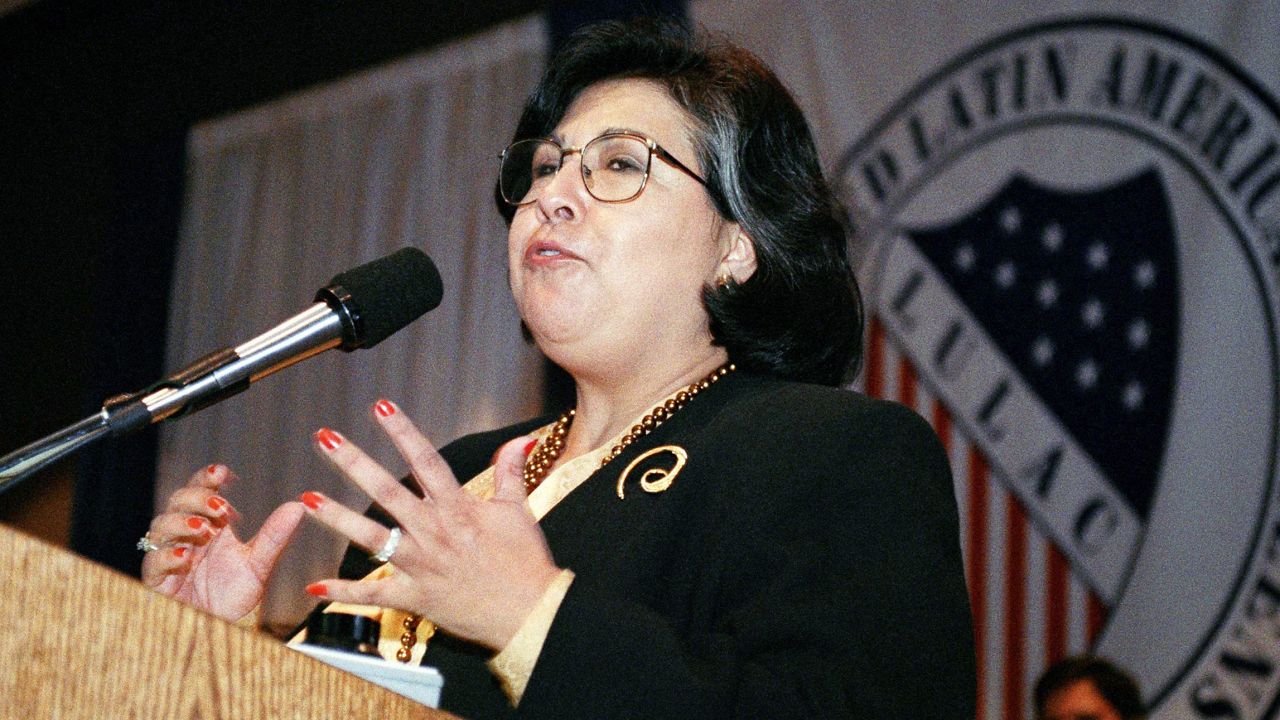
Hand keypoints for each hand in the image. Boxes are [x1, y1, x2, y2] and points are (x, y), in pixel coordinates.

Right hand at [141, 464, 304, 621]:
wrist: (224, 632)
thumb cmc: (237, 596)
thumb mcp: (259, 564)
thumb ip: (274, 536)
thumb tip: (298, 506)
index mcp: (211, 526)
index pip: (202, 491)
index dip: (207, 478)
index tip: (222, 471)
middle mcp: (187, 536)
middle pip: (178, 502)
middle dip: (197, 498)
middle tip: (221, 506)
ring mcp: (169, 556)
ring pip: (161, 527)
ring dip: (182, 523)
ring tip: (205, 528)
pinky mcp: (157, 581)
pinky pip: (153, 562)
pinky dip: (166, 557)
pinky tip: (183, 557)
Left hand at [299, 399, 561, 650]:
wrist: (530, 612)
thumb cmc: (526, 563)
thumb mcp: (518, 511)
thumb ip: (511, 472)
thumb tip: (519, 440)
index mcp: (458, 508)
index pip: (425, 460)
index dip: (402, 432)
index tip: (381, 408)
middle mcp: (433, 531)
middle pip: (386, 491)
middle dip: (353, 462)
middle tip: (325, 438)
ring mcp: (420, 565)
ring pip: (370, 538)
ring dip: (337, 517)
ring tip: (308, 499)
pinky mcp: (415, 597)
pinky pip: (373, 595)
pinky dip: (343, 594)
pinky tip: (314, 588)